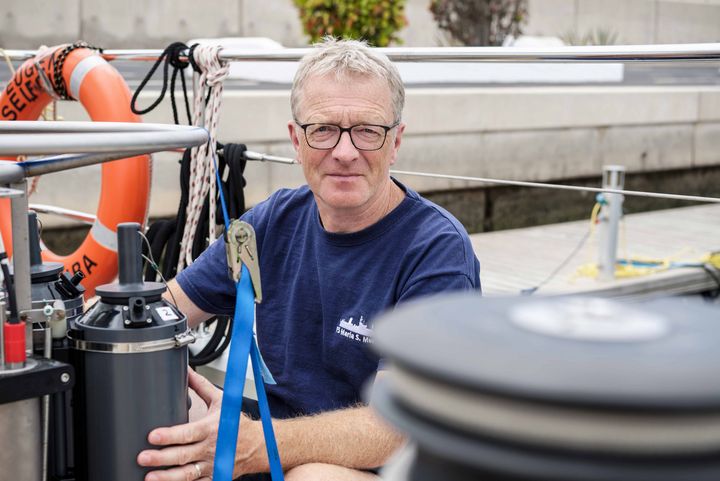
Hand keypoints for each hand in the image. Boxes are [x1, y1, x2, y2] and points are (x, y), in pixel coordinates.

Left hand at [137, 369, 262, 480]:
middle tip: (143, 457)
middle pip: (184, 454)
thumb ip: (201, 386)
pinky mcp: (214, 478)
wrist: (259, 446)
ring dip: (167, 477)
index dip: (170, 435)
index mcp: (212, 428)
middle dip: (162, 457)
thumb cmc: (238, 424)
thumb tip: (186, 371)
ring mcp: (212, 466)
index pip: (188, 433)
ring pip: (187, 474)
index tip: (153, 435)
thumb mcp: (222, 401)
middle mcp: (211, 449)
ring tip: (149, 477)